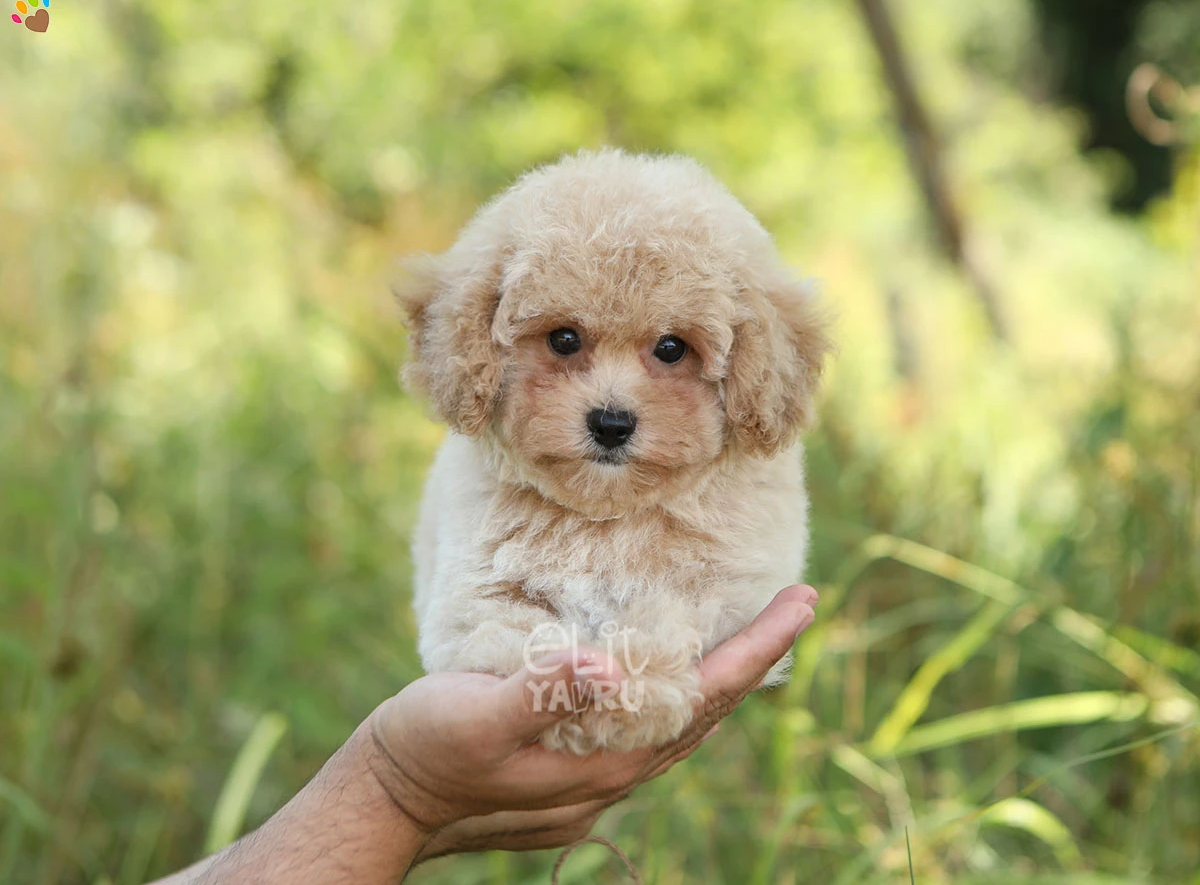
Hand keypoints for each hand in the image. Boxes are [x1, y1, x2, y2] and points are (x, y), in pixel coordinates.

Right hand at [369, 583, 819, 853]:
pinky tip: (673, 678)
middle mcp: (616, 777)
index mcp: (610, 761)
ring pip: (683, 727)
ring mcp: (597, 781)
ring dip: (723, 680)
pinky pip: (650, 732)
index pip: (708, 697)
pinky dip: (680, 697)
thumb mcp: (477, 715)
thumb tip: (612, 667)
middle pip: (709, 712)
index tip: (802, 601)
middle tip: (795, 605)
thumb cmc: (425, 751)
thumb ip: (544, 691)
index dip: (758, 647)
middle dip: (756, 657)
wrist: (382, 802)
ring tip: (753, 639)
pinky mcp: (573, 775)